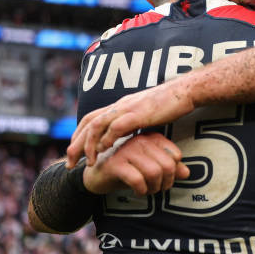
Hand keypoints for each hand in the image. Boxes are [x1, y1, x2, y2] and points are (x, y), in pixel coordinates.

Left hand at [66, 80, 194, 168]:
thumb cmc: (170, 104)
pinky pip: (117, 126)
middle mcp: (120, 105)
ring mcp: (128, 108)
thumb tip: (129, 136)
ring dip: (88, 144)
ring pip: (98, 124)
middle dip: (76, 143)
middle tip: (68, 162)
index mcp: (120, 106)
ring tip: (86, 162)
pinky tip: (104, 150)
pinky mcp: (139, 114)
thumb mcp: (146, 114)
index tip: (74, 153)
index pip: (92, 119)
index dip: (79, 135)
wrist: (185, 91)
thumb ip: (135, 123)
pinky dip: (107, 138)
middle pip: (89, 122)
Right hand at [83, 132, 189, 194]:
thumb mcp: (150, 167)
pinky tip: (137, 191)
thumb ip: (169, 168)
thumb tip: (187, 173)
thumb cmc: (126, 169)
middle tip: (157, 189)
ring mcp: (127, 150)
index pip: (175, 155)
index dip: (174, 172)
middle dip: (166, 182)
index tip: (164, 180)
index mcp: (151, 138)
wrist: (95, 175)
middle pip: (167, 165)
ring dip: (154, 188)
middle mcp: (140, 140)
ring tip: (147, 190)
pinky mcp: (115, 163)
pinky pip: (138, 180)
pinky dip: (141, 190)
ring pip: (154, 172)